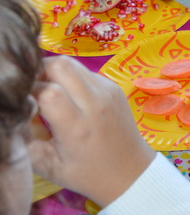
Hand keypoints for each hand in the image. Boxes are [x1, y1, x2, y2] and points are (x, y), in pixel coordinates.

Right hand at [27, 56, 155, 206]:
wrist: (130, 170)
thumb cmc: (87, 172)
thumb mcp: (48, 165)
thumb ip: (25, 140)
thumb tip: (13, 115)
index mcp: (77, 127)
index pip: (48, 92)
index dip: (29, 91)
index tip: (22, 101)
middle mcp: (95, 103)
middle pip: (61, 65)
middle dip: (39, 71)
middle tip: (31, 87)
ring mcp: (108, 91)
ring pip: (73, 63)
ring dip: (55, 71)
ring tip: (47, 89)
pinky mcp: (115, 86)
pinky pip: (86, 71)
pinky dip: (71, 77)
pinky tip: (68, 95)